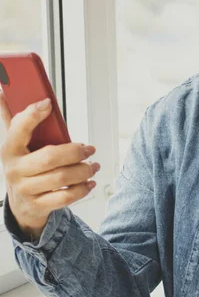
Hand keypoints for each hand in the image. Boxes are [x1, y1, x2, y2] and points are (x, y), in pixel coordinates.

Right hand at [0, 91, 99, 240]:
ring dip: (83, 170)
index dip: (32, 115)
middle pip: (49, 157)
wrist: (21, 205)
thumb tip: (3, 90)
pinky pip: (64, 197)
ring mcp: (26, 189)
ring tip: (93, 165)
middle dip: (75, 151)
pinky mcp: (38, 205)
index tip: (47, 104)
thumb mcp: (17, 144)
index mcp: (9, 149)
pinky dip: (81, 189)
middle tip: (89, 148)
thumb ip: (15, 119)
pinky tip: (89, 182)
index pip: (17, 129)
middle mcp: (15, 170)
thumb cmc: (24, 166)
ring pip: (61, 177)